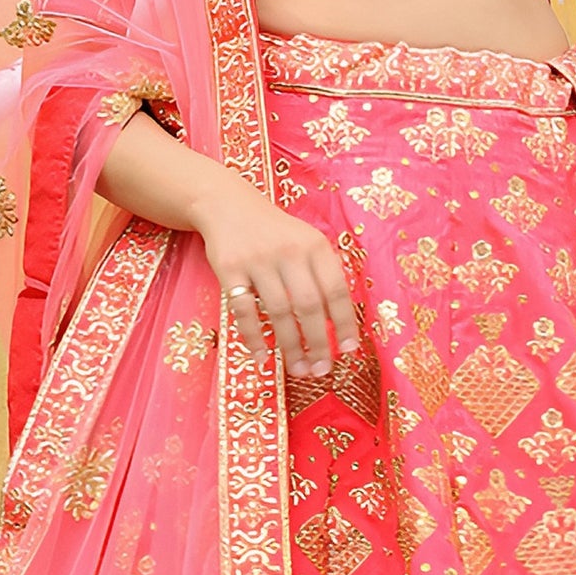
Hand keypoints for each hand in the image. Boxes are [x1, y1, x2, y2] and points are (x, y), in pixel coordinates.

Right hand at [195, 187, 360, 377]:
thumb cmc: (275, 233)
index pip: (336, 290)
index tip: (347, 350)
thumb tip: (339, 325)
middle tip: (320, 370)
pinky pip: (243, 310)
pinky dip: (254, 337)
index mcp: (315, 246)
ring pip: (278, 311)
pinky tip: (262, 357)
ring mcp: (258, 260)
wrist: (228, 204)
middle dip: (317, 343)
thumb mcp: (305, 242)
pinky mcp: (229, 269)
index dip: (344, 323)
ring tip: (297, 369)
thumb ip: (323, 275)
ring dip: (289, 346)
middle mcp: (289, 252)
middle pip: (309, 305)